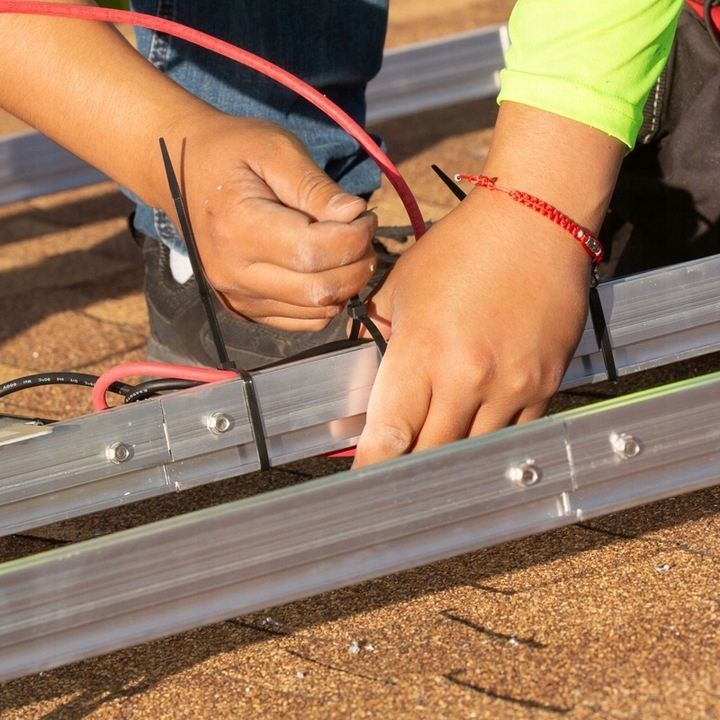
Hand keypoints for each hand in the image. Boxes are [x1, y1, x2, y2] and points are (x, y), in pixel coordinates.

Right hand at [174, 114, 377, 330]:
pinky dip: (327, 301)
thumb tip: (355, 215)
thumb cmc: (232, 152)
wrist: (184, 171)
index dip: (354, 238)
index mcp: (238, 228)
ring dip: (347, 284)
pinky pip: (302, 321)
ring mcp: (238, 297)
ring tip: (347, 248)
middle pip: (319, 289)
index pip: (314, 252)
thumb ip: (316, 187)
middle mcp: (235, 273)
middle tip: (363, 232)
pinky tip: (327, 269)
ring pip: (316, 311)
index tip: (364, 215)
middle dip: (358, 263)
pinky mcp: (245, 309)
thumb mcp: (276, 149)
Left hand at [352, 188, 591, 466]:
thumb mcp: (402, 286)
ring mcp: (512, 385)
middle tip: (393, 481)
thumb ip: (379, 336)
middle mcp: (468, 377)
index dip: (372, 470)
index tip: (363, 491)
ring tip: (434, 464)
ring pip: (474, 454)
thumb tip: (367, 374)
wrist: (537, 220)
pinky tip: (476, 437)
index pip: (390, 434)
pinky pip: (514, 435)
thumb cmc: (463, 248)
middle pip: (431, 457)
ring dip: (450, 462)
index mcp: (422, 351)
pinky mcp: (545, 385)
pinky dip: (491, 443)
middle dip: (408, 473)